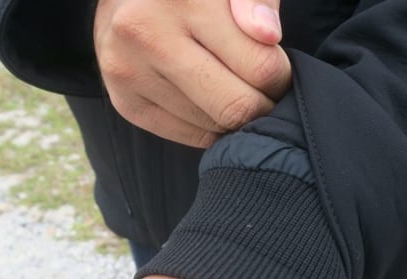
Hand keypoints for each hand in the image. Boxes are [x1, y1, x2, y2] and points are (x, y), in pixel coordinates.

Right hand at [94, 0, 289, 146]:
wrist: (130, 1)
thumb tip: (268, 34)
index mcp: (183, 0)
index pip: (260, 67)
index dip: (281, 77)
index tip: (279, 71)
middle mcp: (147, 34)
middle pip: (236, 106)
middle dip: (262, 105)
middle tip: (265, 91)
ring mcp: (130, 72)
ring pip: (214, 126)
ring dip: (237, 117)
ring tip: (234, 88)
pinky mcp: (125, 102)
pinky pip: (191, 136)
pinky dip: (212, 127)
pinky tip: (211, 101)